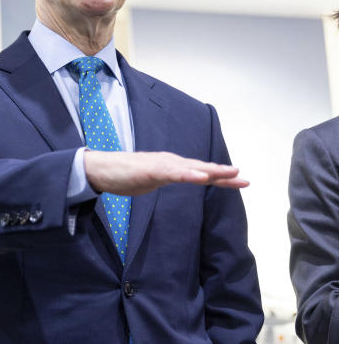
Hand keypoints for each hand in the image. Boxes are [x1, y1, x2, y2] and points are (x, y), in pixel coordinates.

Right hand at [83, 150, 248, 195]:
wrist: (98, 169)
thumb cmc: (122, 174)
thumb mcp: (149, 180)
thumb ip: (164, 179)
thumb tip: (175, 180)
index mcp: (170, 166)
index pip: (200, 172)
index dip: (221, 177)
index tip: (241, 181)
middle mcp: (169, 162)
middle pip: (200, 168)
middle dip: (223, 173)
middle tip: (244, 177)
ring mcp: (160, 165)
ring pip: (190, 169)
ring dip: (210, 172)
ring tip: (229, 174)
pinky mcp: (150, 170)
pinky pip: (172, 173)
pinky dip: (188, 175)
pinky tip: (200, 177)